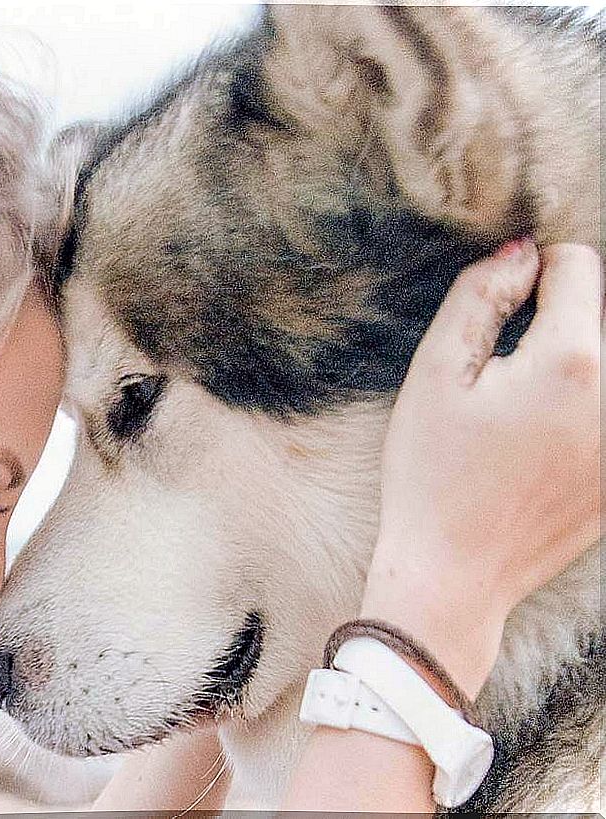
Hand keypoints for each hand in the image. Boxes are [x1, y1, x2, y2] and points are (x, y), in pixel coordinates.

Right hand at [361, 241, 601, 696]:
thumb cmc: (433, 475)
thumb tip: (522, 252)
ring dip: (576, 361)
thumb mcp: (434, 375)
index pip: (579, 265)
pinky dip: (584, 404)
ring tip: (528, 408)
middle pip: (603, 311)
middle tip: (509, 371)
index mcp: (572, 361)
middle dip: (561, 319)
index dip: (531, 278)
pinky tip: (544, 441)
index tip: (498, 319)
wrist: (456, 573)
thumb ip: (478, 296)